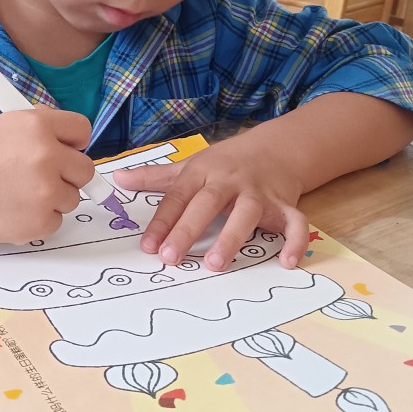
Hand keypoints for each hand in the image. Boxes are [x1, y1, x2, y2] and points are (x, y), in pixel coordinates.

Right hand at [0, 108, 94, 242]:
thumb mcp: (7, 125)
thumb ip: (44, 130)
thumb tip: (76, 143)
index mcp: (38, 125)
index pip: (82, 130)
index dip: (73, 142)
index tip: (63, 149)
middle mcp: (46, 156)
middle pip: (85, 170)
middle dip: (67, 174)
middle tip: (38, 177)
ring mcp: (44, 192)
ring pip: (72, 198)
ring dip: (52, 198)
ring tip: (17, 193)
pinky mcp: (38, 223)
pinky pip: (56, 221)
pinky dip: (38, 219)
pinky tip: (11, 210)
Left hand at [113, 136, 308, 272]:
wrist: (275, 148)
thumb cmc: (226, 163)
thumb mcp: (190, 166)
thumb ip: (155, 177)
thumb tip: (118, 178)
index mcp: (202, 172)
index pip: (178, 196)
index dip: (162, 221)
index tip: (148, 246)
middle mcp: (229, 181)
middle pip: (207, 203)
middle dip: (188, 230)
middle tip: (171, 257)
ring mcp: (258, 193)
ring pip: (247, 212)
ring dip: (232, 237)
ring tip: (216, 263)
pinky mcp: (284, 204)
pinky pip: (294, 222)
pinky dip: (295, 241)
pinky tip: (287, 263)